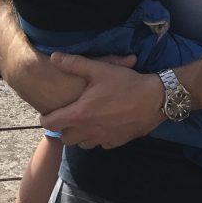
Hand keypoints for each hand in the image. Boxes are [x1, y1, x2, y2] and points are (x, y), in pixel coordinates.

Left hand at [40, 53, 162, 147]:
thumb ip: (75, 64)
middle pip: (64, 138)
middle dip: (64, 128)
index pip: (50, 123)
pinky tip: (105, 125)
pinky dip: (98, 137)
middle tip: (71, 115)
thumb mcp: (100, 69)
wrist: (154, 99)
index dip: (47, 117)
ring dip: (80, 135)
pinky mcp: (115, 142)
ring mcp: (102, 139)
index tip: (52, 111)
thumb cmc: (125, 84)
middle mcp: (87, 131)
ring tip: (87, 121)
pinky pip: (100, 144)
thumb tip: (54, 57)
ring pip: (81, 144)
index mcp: (79, 114)